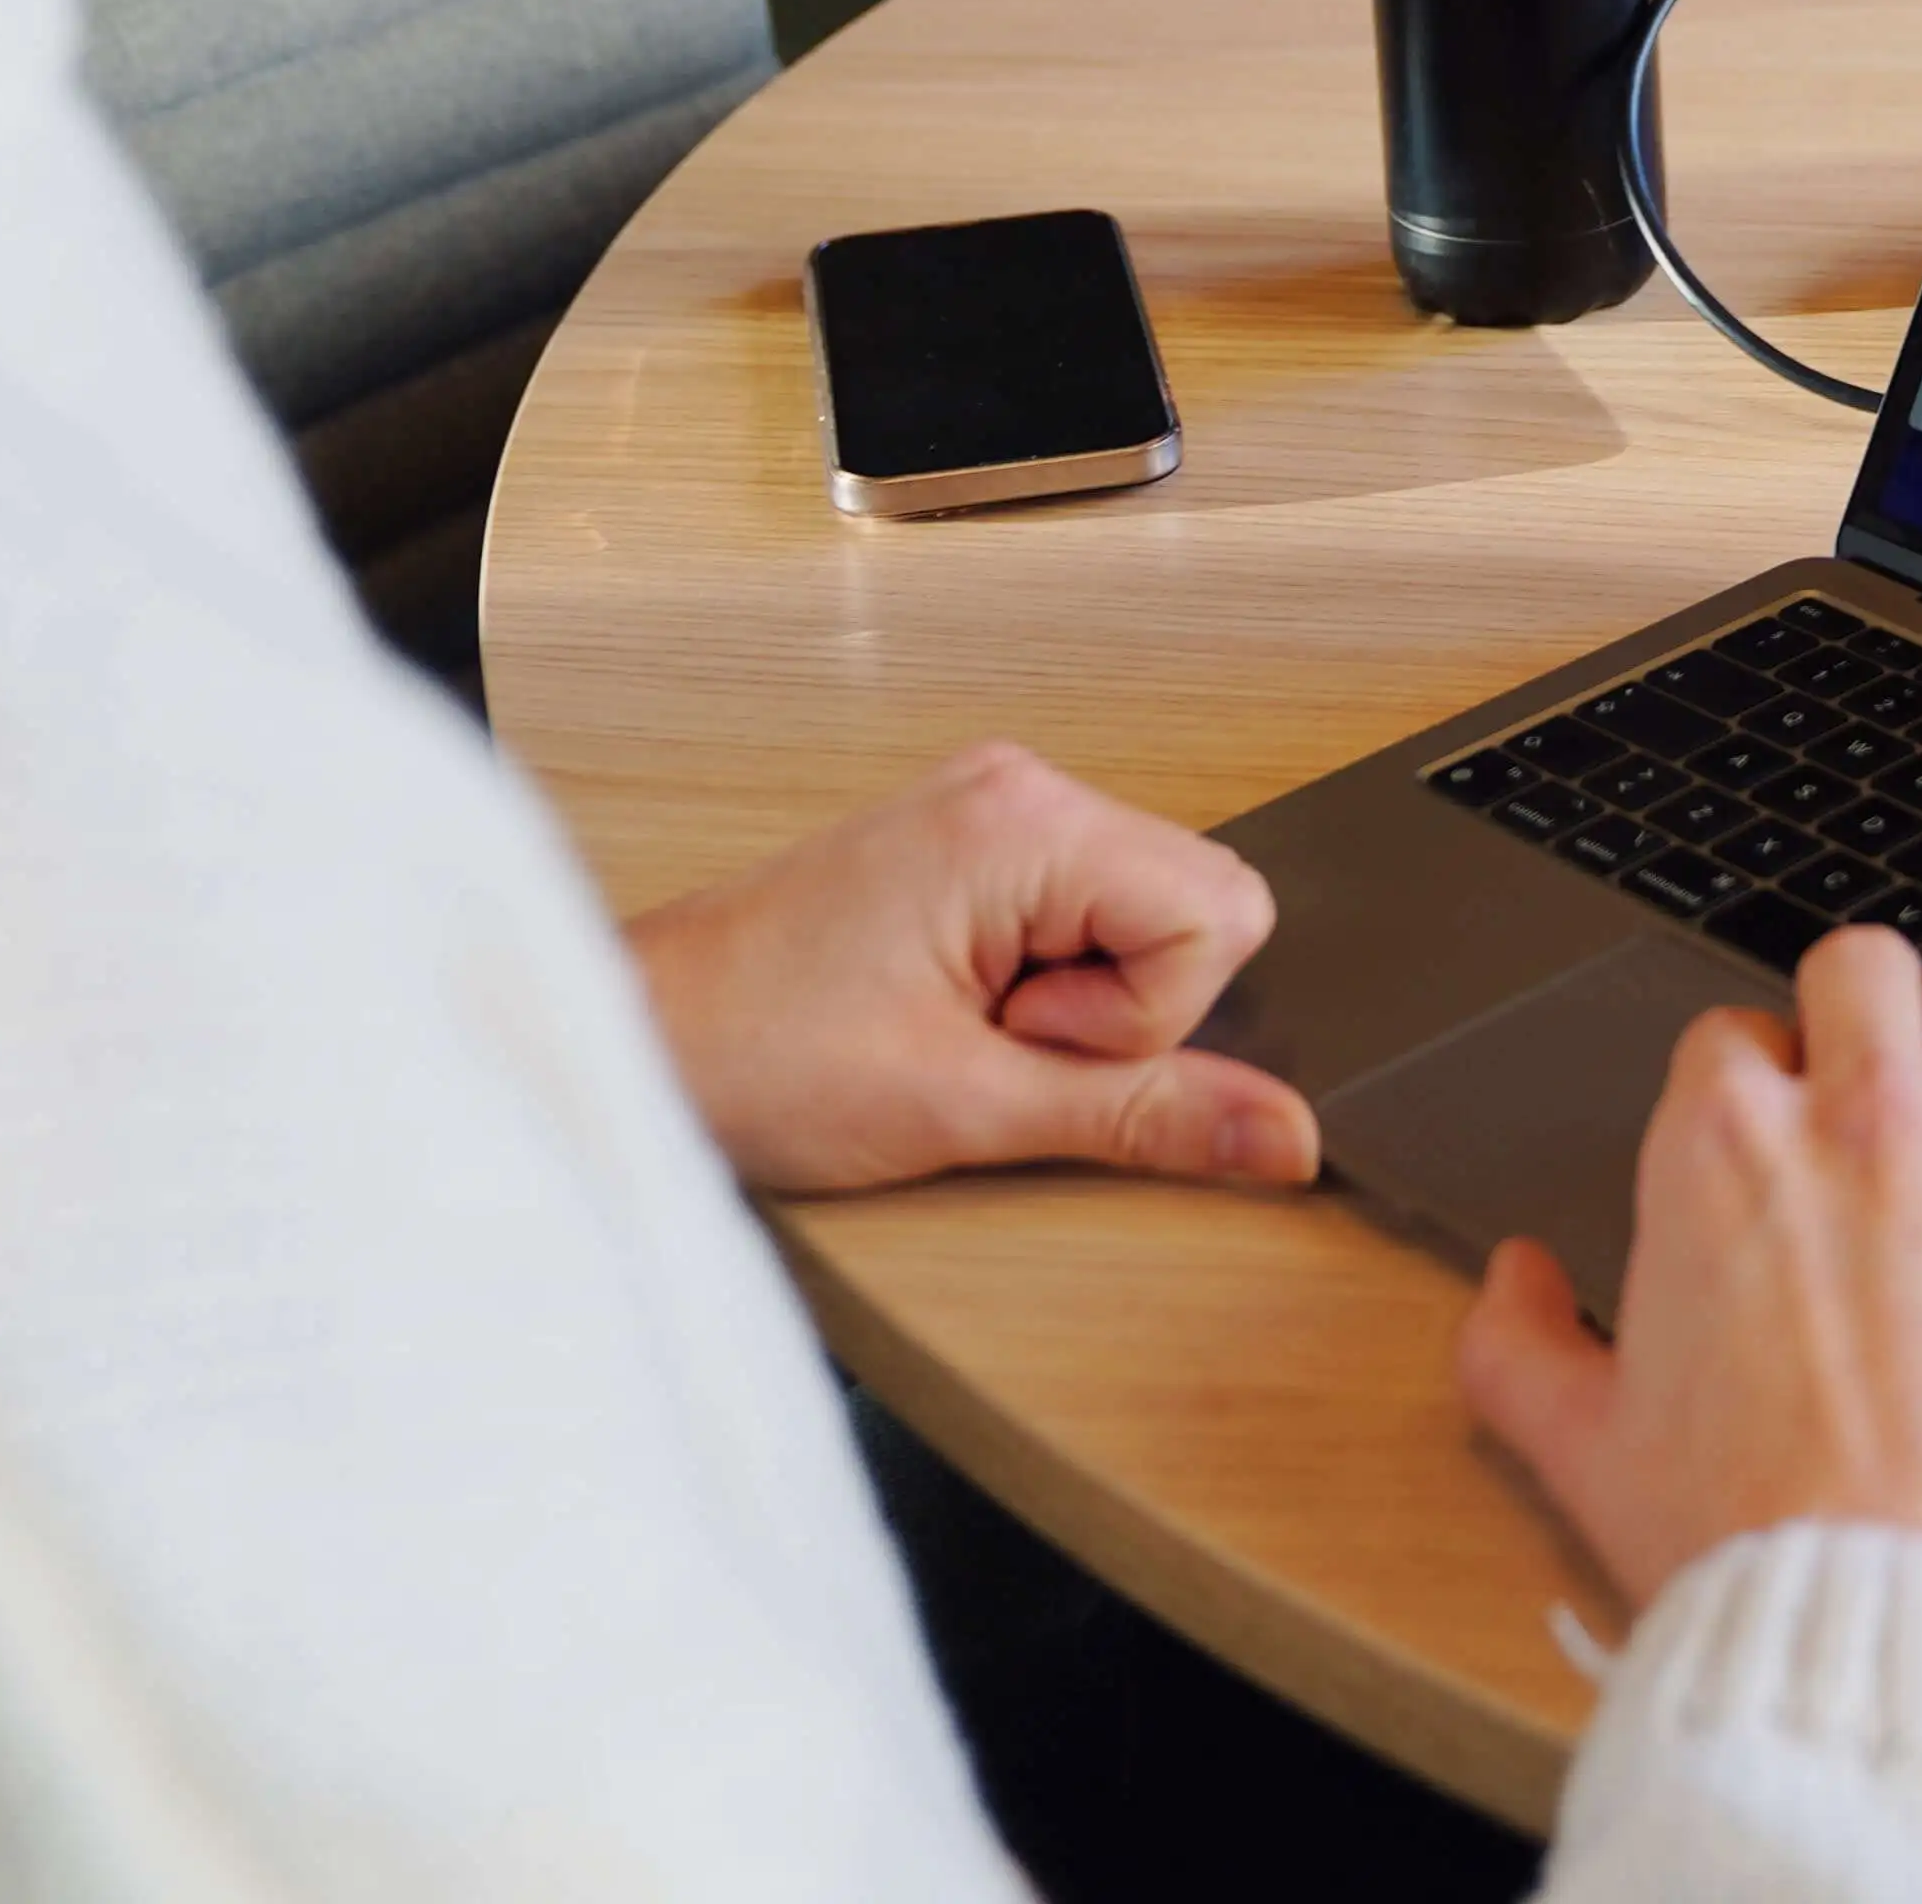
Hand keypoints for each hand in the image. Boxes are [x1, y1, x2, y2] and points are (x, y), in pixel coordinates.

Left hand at [624, 741, 1319, 1197]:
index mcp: (1027, 819)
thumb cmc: (758, 1056)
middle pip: (1200, 907)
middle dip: (1125, 1006)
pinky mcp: (976, 847)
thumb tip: (1285, 1134)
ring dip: (1083, 998)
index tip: (1023, 1036)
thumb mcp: (969, 1108)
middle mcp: (1022, 787)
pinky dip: (1050, 981)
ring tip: (966, 1022)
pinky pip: (1091, 917)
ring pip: (1151, 917)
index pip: (1219, 915)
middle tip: (995, 1034)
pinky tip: (961, 1006)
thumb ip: (1147, 1114)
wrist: (636, 1040)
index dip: (1140, 1016)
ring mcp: (998, 810)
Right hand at [1453, 927, 1921, 1611]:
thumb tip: (1516, 1280)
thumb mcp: (1586, 1455)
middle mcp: (1865, 1124)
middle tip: (1864, 1104)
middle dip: (1854, 1021)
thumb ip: (1517, 1349)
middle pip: (1863, 966)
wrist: (1907, 1640)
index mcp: (1723, 1154)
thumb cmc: (1754, 1554)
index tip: (1767, 1150)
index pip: (1730, 1035)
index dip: (1747, 1092)